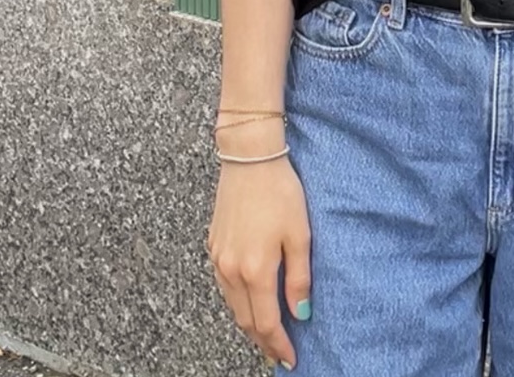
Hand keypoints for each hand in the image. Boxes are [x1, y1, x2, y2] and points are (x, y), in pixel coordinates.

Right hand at [208, 155, 311, 370]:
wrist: (249, 157)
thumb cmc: (280, 191)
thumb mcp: (300, 234)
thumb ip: (299, 277)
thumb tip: (300, 313)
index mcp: (255, 270)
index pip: (266, 322)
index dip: (278, 345)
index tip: (290, 358)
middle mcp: (231, 270)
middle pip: (245, 319)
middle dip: (263, 340)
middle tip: (278, 352)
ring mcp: (218, 258)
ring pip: (232, 305)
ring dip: (249, 322)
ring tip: (267, 332)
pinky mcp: (213, 246)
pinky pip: (223, 285)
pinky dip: (237, 300)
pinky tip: (249, 299)